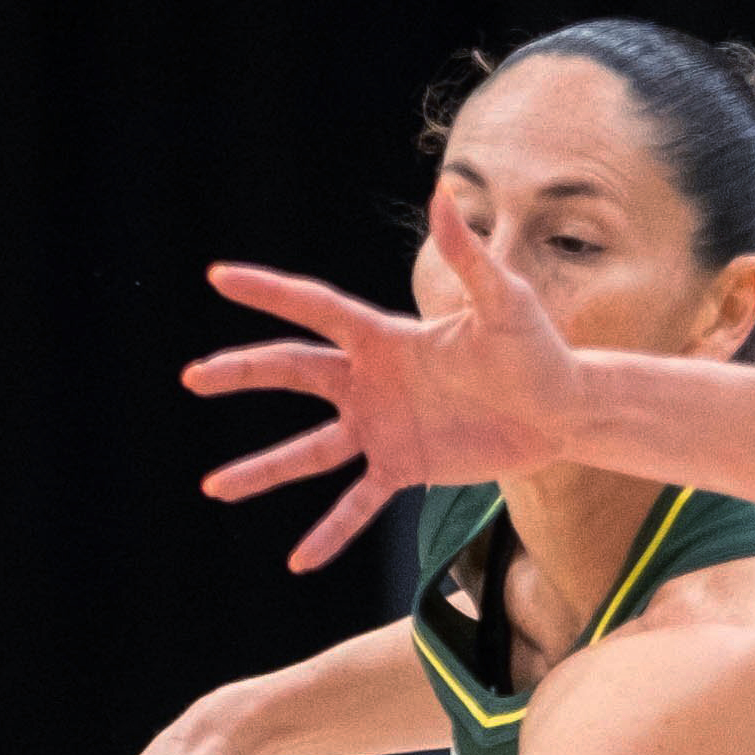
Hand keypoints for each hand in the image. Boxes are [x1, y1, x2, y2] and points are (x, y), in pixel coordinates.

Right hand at [188, 189, 597, 571]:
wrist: (561, 410)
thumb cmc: (535, 348)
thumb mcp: (504, 302)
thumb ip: (469, 255)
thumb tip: (442, 194)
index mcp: (386, 337)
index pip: (314, 309)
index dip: (269, 293)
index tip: (219, 277)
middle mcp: (372, 381)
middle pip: (293, 373)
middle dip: (242, 373)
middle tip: (193, 376)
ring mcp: (383, 427)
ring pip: (310, 451)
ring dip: (263, 469)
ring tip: (213, 487)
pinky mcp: (404, 467)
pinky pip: (357, 504)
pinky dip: (330, 532)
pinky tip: (298, 560)